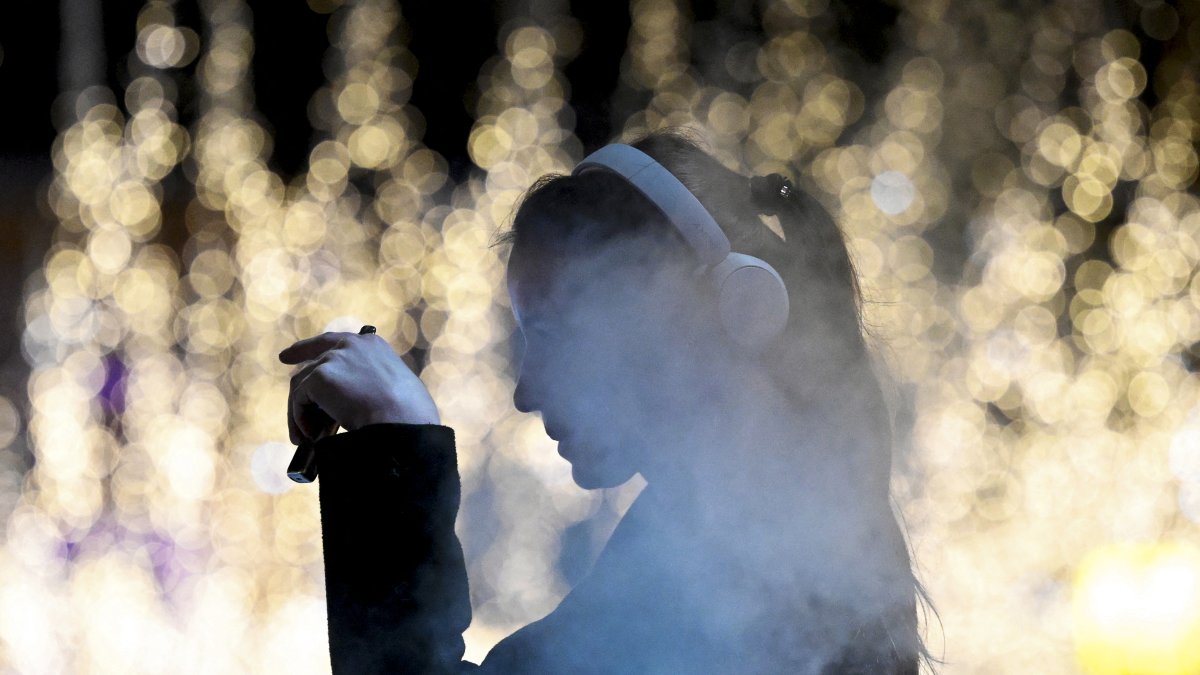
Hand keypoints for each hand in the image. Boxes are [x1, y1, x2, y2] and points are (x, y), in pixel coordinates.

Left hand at [279, 331, 440, 443]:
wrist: (402, 424)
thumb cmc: (409, 419)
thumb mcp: (396, 393)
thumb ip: (374, 389)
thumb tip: (359, 408)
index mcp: (373, 347)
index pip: (337, 342)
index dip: (312, 347)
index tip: (291, 354)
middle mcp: (352, 345)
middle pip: (315, 359)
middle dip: (298, 364)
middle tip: (287, 377)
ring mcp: (334, 359)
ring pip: (302, 384)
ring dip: (301, 413)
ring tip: (306, 439)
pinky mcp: (321, 376)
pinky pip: (300, 401)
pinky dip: (301, 420)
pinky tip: (313, 437)